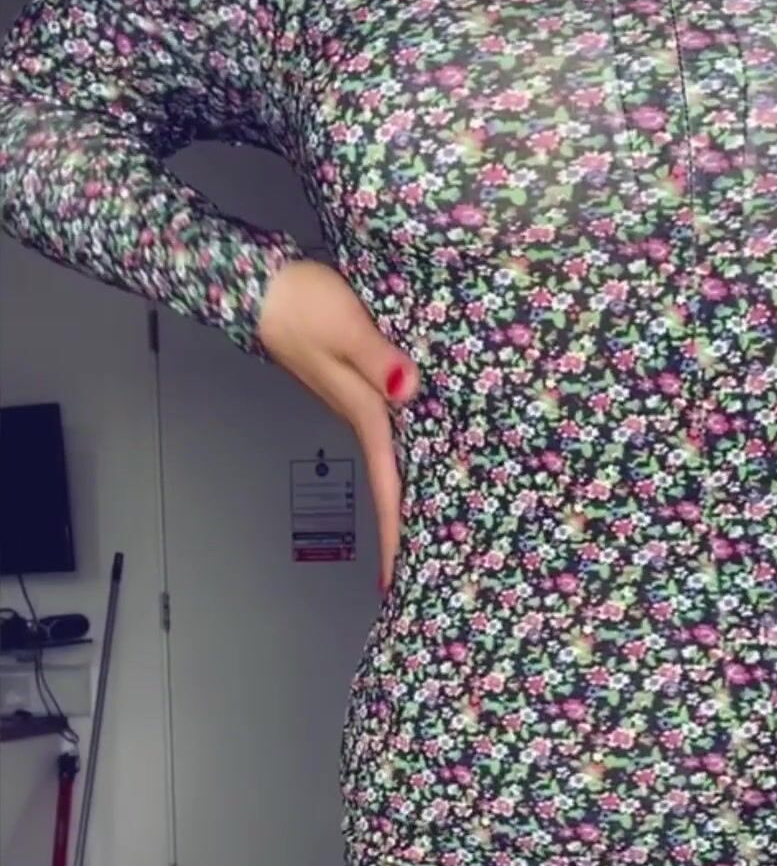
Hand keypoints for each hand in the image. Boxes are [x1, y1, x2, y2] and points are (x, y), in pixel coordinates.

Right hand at [256, 259, 418, 589]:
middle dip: (399, 532)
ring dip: (402, 498)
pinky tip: (419, 463)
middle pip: (388, 485)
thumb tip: (407, 389)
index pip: (386, 485)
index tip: (395, 578)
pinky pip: (388, 435)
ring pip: (389, 463)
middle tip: (418, 576)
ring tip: (424, 536)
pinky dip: (403, 459)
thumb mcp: (345, 328)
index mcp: (364, 412)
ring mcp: (357, 404)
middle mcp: (361, 416)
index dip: (393, 533)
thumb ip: (379, 360)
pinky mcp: (357, 387)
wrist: (262, 287)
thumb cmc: (300, 303)